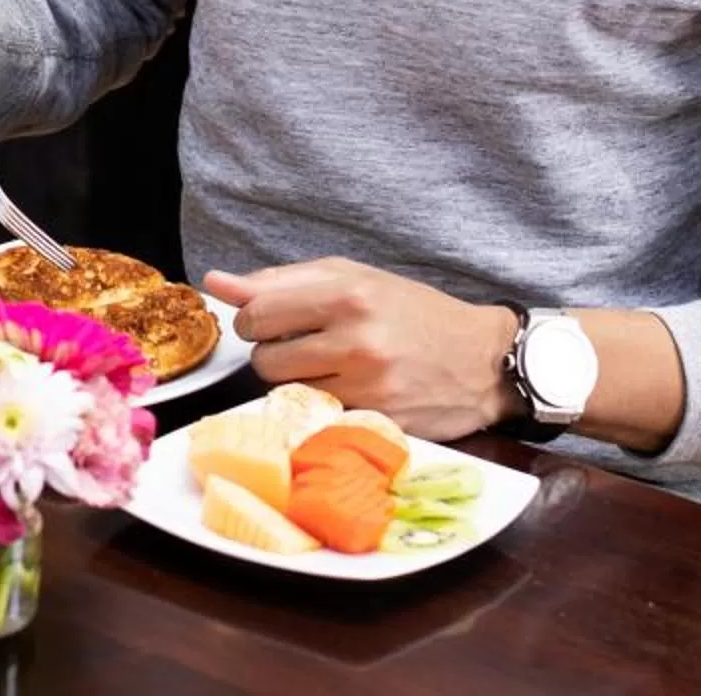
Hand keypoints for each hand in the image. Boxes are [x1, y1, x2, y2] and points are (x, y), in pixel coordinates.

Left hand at [200, 259, 520, 441]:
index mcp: (347, 294)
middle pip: (265, 360)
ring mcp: (368, 387)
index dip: (254, 322)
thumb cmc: (413, 313)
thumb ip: (280, 280)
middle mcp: (356, 340)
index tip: (271, 323)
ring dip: (297, 383)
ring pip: (288, 393)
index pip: (257, 314)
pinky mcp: (378, 423)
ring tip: (330, 369)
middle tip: (305, 347)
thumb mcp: (352, 278)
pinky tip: (350, 393)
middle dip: (274, 354)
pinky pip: (320, 418)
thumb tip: (215, 282)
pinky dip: (324, 408)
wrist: (484, 361)